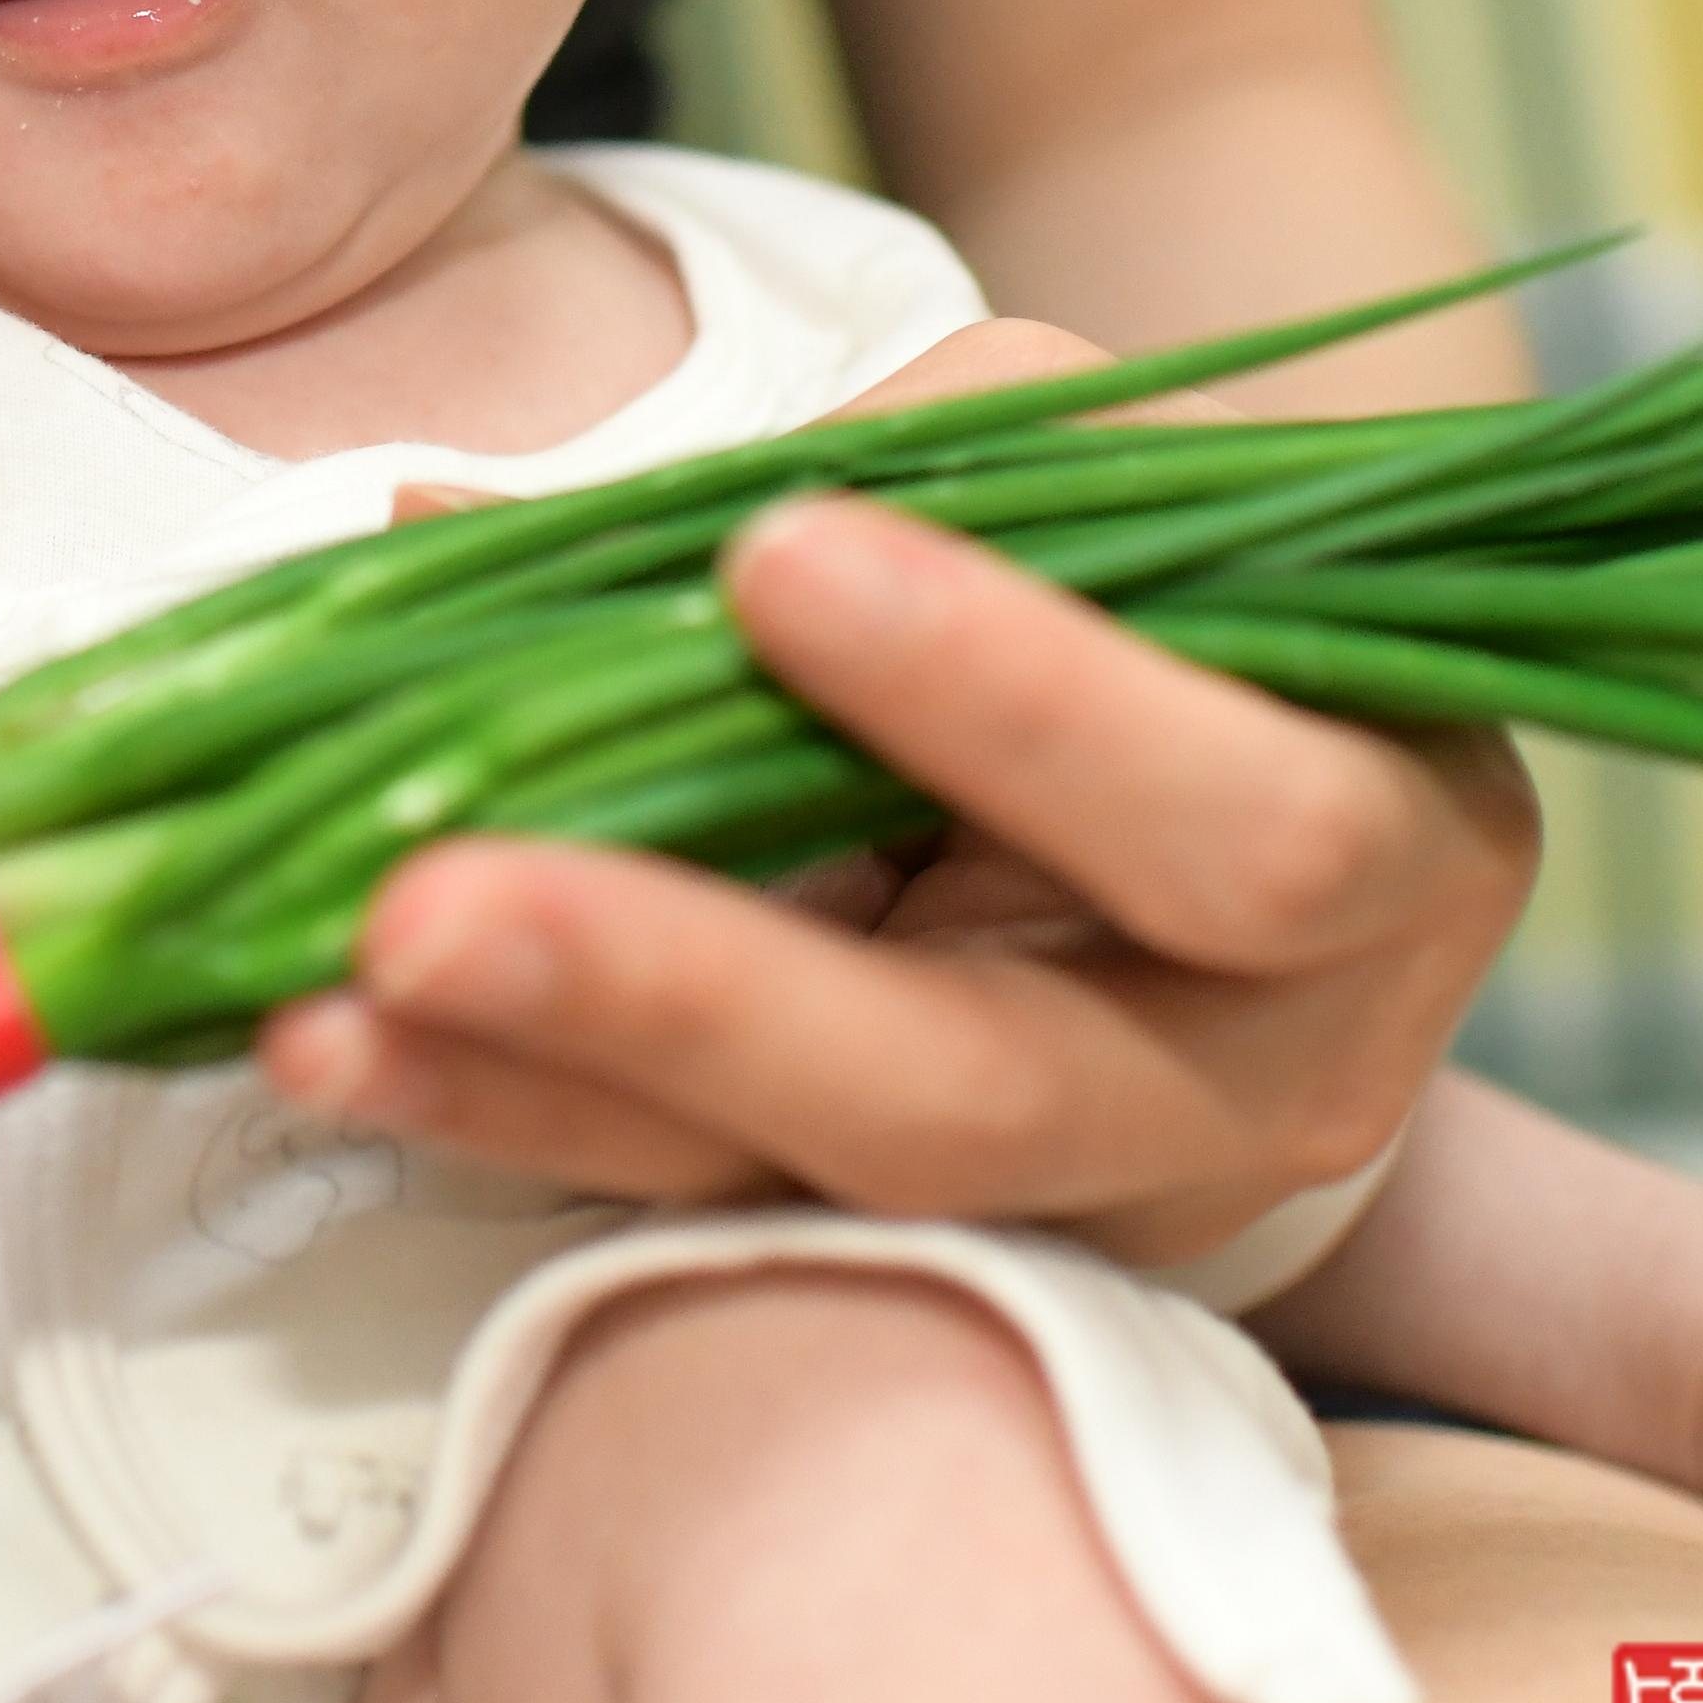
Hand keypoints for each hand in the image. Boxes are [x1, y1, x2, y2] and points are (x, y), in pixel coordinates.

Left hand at [252, 319, 1540, 1260]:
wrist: (1248, 804)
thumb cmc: (1181, 601)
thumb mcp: (1121, 483)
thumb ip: (909, 459)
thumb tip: (534, 515)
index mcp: (1386, 858)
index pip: (1239, 826)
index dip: (1022, 701)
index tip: (776, 556)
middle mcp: (1247, 1085)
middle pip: (975, 1091)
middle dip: (690, 991)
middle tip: (434, 900)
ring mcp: (1065, 1205)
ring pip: (790, 1184)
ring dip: (533, 1087)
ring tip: (315, 1003)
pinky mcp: (898, 1244)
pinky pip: (683, 1200)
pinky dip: (498, 1111)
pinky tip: (330, 1042)